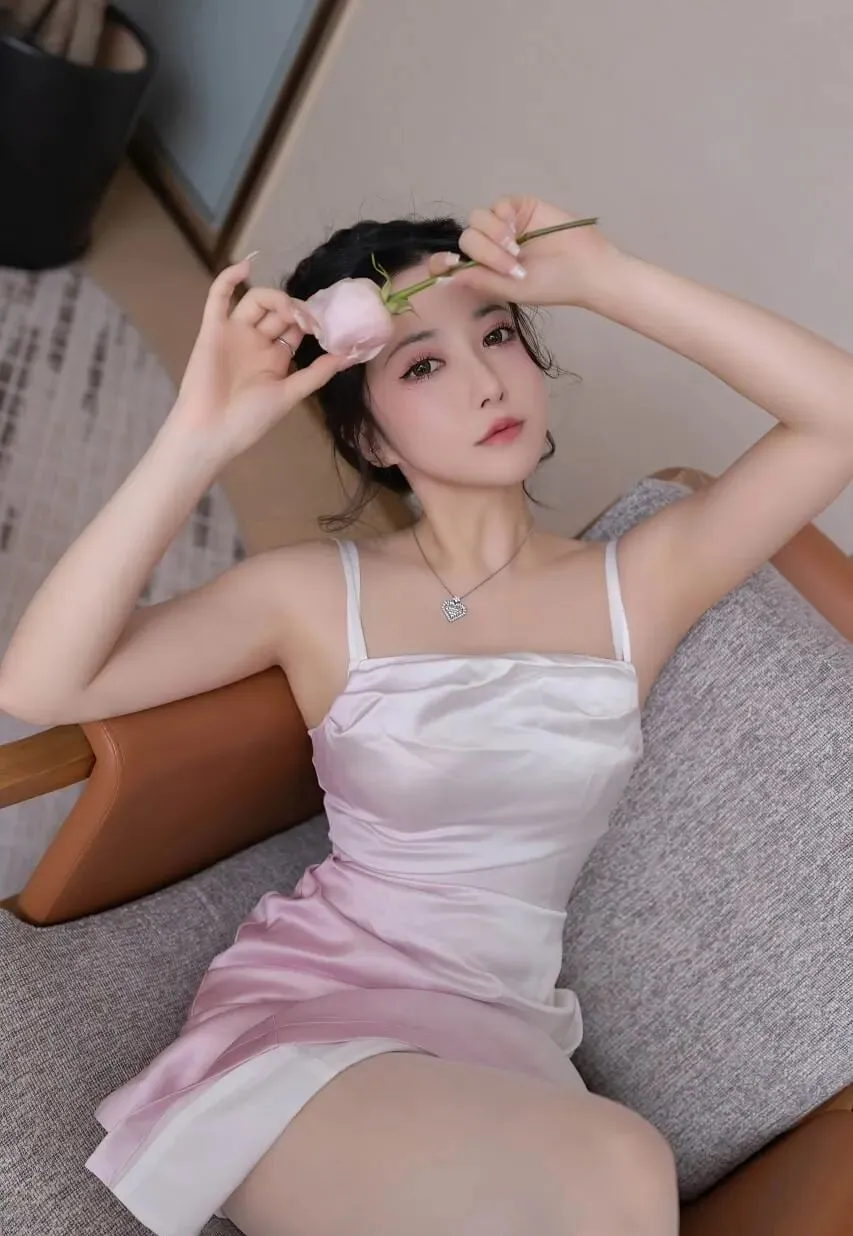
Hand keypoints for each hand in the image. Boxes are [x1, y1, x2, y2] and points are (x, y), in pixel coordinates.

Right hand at [168, 259, 353, 458]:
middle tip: (310, 319)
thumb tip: (349, 354)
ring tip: (289, 311)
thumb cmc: (249, 419)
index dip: (312, 322)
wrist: (211, 431)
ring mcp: (234, 334)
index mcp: (275, 358)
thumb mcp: (289, 395)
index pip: (297, 329)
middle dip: (296, 311)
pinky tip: (246, 266)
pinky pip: (218, 298)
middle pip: (279, 313)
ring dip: (275, 299)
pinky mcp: (212, 329)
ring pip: (255, 301)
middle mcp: (256, 342)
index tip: (329, 324)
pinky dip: (229, 278)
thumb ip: (317, 373)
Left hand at [429, 195, 622, 308]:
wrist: (586, 268)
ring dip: (493, 238)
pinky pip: (497, 205)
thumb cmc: (551, 285)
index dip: (442, 261)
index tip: (446, 263)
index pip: (451, 262)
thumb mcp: (510, 289)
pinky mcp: (519, 208)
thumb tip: (443, 276)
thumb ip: (478, 280)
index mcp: (485, 270)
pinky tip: (517, 231)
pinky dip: (502, 218)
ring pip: (477, 221)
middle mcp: (490, 247)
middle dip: (485, 253)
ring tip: (518, 251)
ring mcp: (504, 226)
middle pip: (465, 239)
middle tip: (512, 266)